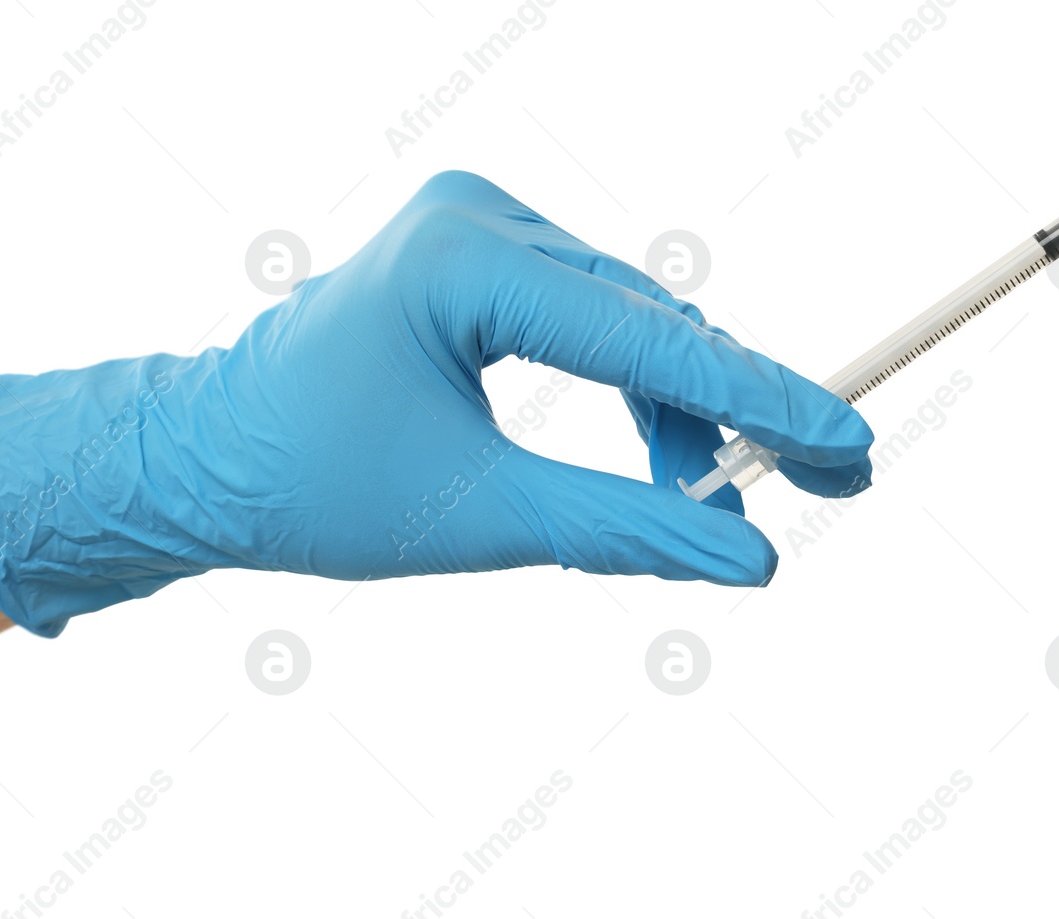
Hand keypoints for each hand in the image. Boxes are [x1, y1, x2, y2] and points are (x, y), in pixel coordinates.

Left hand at [0, 171, 874, 635]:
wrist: (208, 462)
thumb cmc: (312, 486)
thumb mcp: (477, 517)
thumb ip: (621, 530)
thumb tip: (750, 562)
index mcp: (458, 262)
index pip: (643, 341)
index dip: (758, 399)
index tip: (850, 442)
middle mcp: (475, 217)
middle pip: (652, 322)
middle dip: (737, 410)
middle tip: (835, 479)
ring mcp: (477, 225)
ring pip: (630, 322)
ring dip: (684, 409)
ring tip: (723, 498)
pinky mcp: (479, 255)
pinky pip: (592, 319)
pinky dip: (635, 388)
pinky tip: (667, 454)